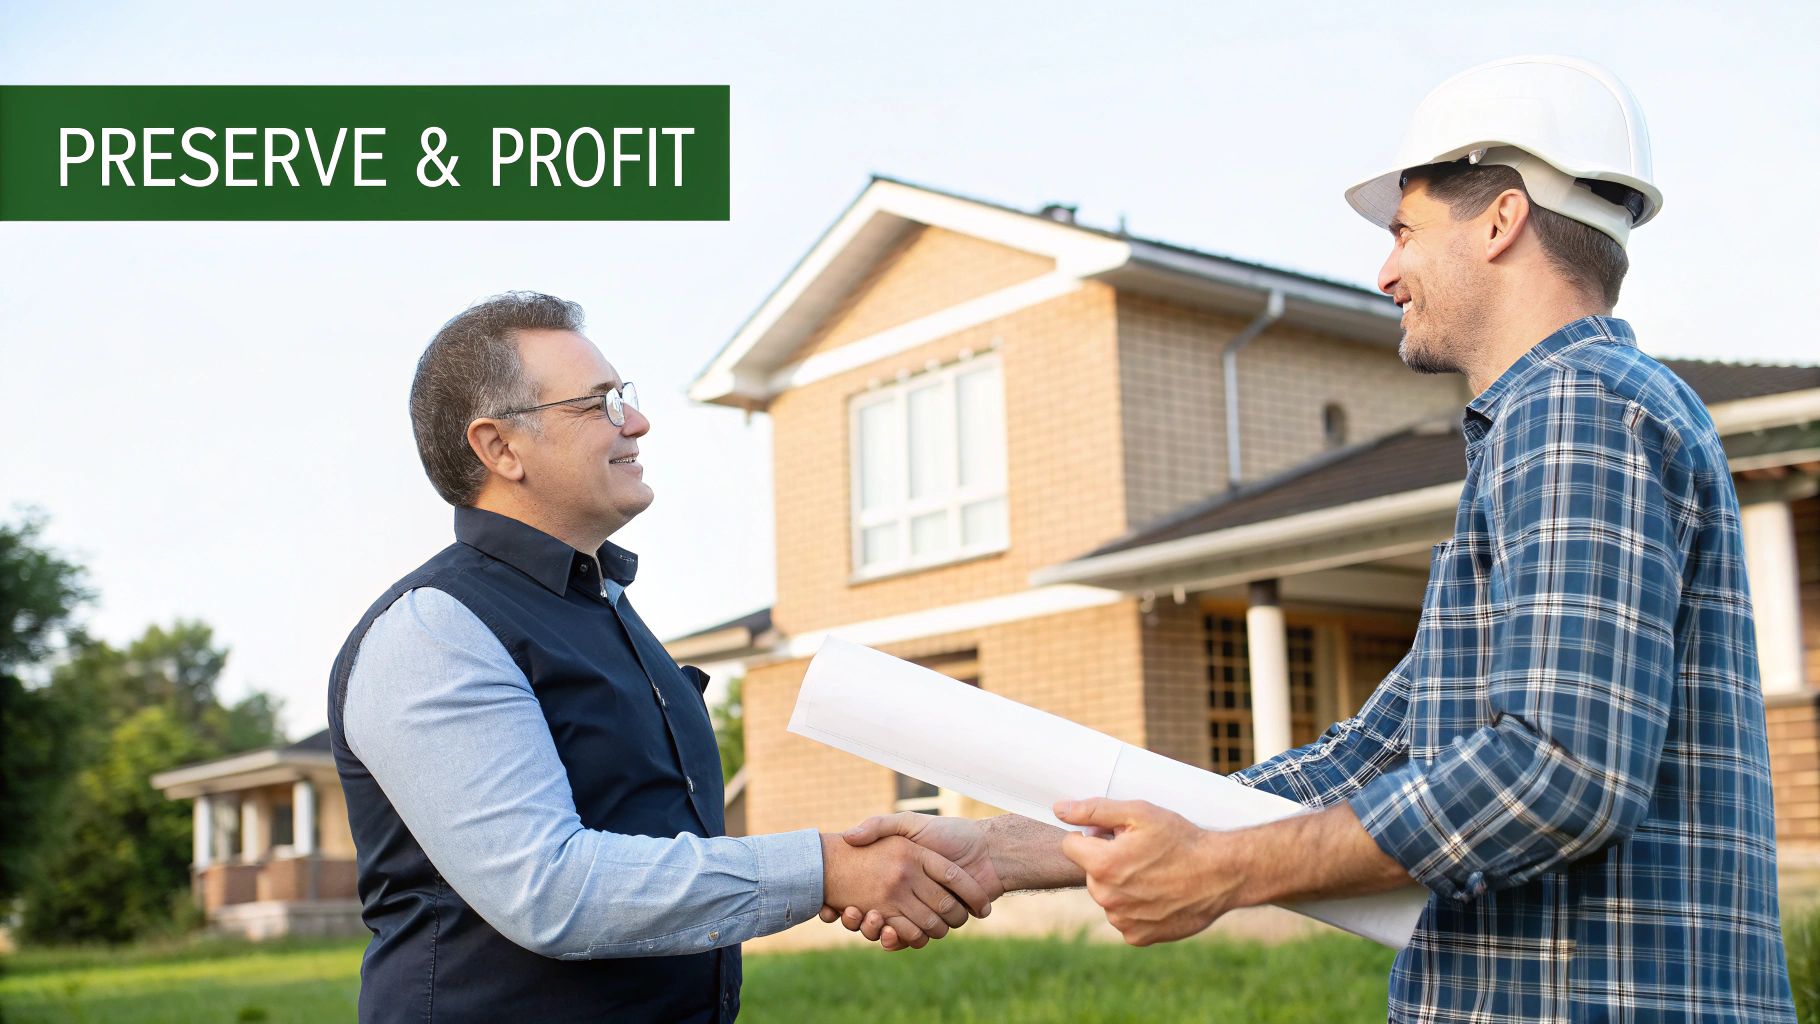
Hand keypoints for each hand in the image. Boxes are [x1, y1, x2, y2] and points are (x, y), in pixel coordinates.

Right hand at [819, 833, 991, 949]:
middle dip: (859, 918)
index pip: (866, 890)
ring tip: (865, 918)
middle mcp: (908, 891)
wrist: (990, 852)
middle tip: (847, 913)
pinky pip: (911, 938)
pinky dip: (898, 940)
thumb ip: (880, 825)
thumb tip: (848, 836)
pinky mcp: (936, 924)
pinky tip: (886, 932)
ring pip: (889, 927)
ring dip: (875, 930)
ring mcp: (922, 909)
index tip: (831, 905)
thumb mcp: (909, 823)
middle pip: (875, 913)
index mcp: (900, 870)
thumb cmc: (951, 833)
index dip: (849, 900)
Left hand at [1054, 797, 1242, 945]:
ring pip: (1107, 896)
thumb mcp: (1139, 813)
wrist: (1221, 874)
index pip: (1071, 845)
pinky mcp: (1137, 937)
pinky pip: (1124, 918)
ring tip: (1153, 874)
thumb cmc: (1181, 840)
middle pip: (1091, 871)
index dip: (1093, 835)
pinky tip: (1158, 895)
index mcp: (1102, 865)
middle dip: (1108, 860)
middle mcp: (1106, 897)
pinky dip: (1136, 908)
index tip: (1116, 834)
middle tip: (1141, 853)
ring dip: (1122, 885)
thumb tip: (1058, 809)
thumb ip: (1094, 810)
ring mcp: (1122, 921)